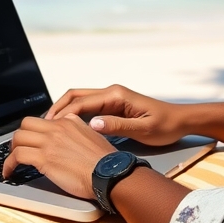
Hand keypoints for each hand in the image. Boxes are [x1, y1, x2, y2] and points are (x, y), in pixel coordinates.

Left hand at [3, 114, 116, 198]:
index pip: (43, 120)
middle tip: (18, 148)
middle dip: (20, 137)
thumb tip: (70, 132)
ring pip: (18, 137)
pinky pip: (17, 155)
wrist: (109, 173)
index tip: (32, 141)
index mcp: (69, 121)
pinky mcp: (44, 158)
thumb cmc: (105, 162)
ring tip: (11, 162)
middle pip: (26, 124)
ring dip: (11, 150)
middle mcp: (57, 128)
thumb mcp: (93, 136)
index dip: (35, 132)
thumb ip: (79, 130)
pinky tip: (9, 172)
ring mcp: (49, 142)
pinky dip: (9, 164)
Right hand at [46, 85, 186, 145]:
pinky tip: (68, 128)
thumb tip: (92, 124)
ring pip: (80, 101)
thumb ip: (117, 126)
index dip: (63, 113)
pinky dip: (74, 115)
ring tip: (50, 127)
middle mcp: (111, 93)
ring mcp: (111, 99)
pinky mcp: (112, 106)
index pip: (81, 102)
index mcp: (116, 95)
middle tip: (44, 125)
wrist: (180, 121)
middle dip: (58, 108)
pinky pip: (88, 108)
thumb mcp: (142, 129)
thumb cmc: (164, 125)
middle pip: (75, 96)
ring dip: (64, 111)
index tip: (50, 126)